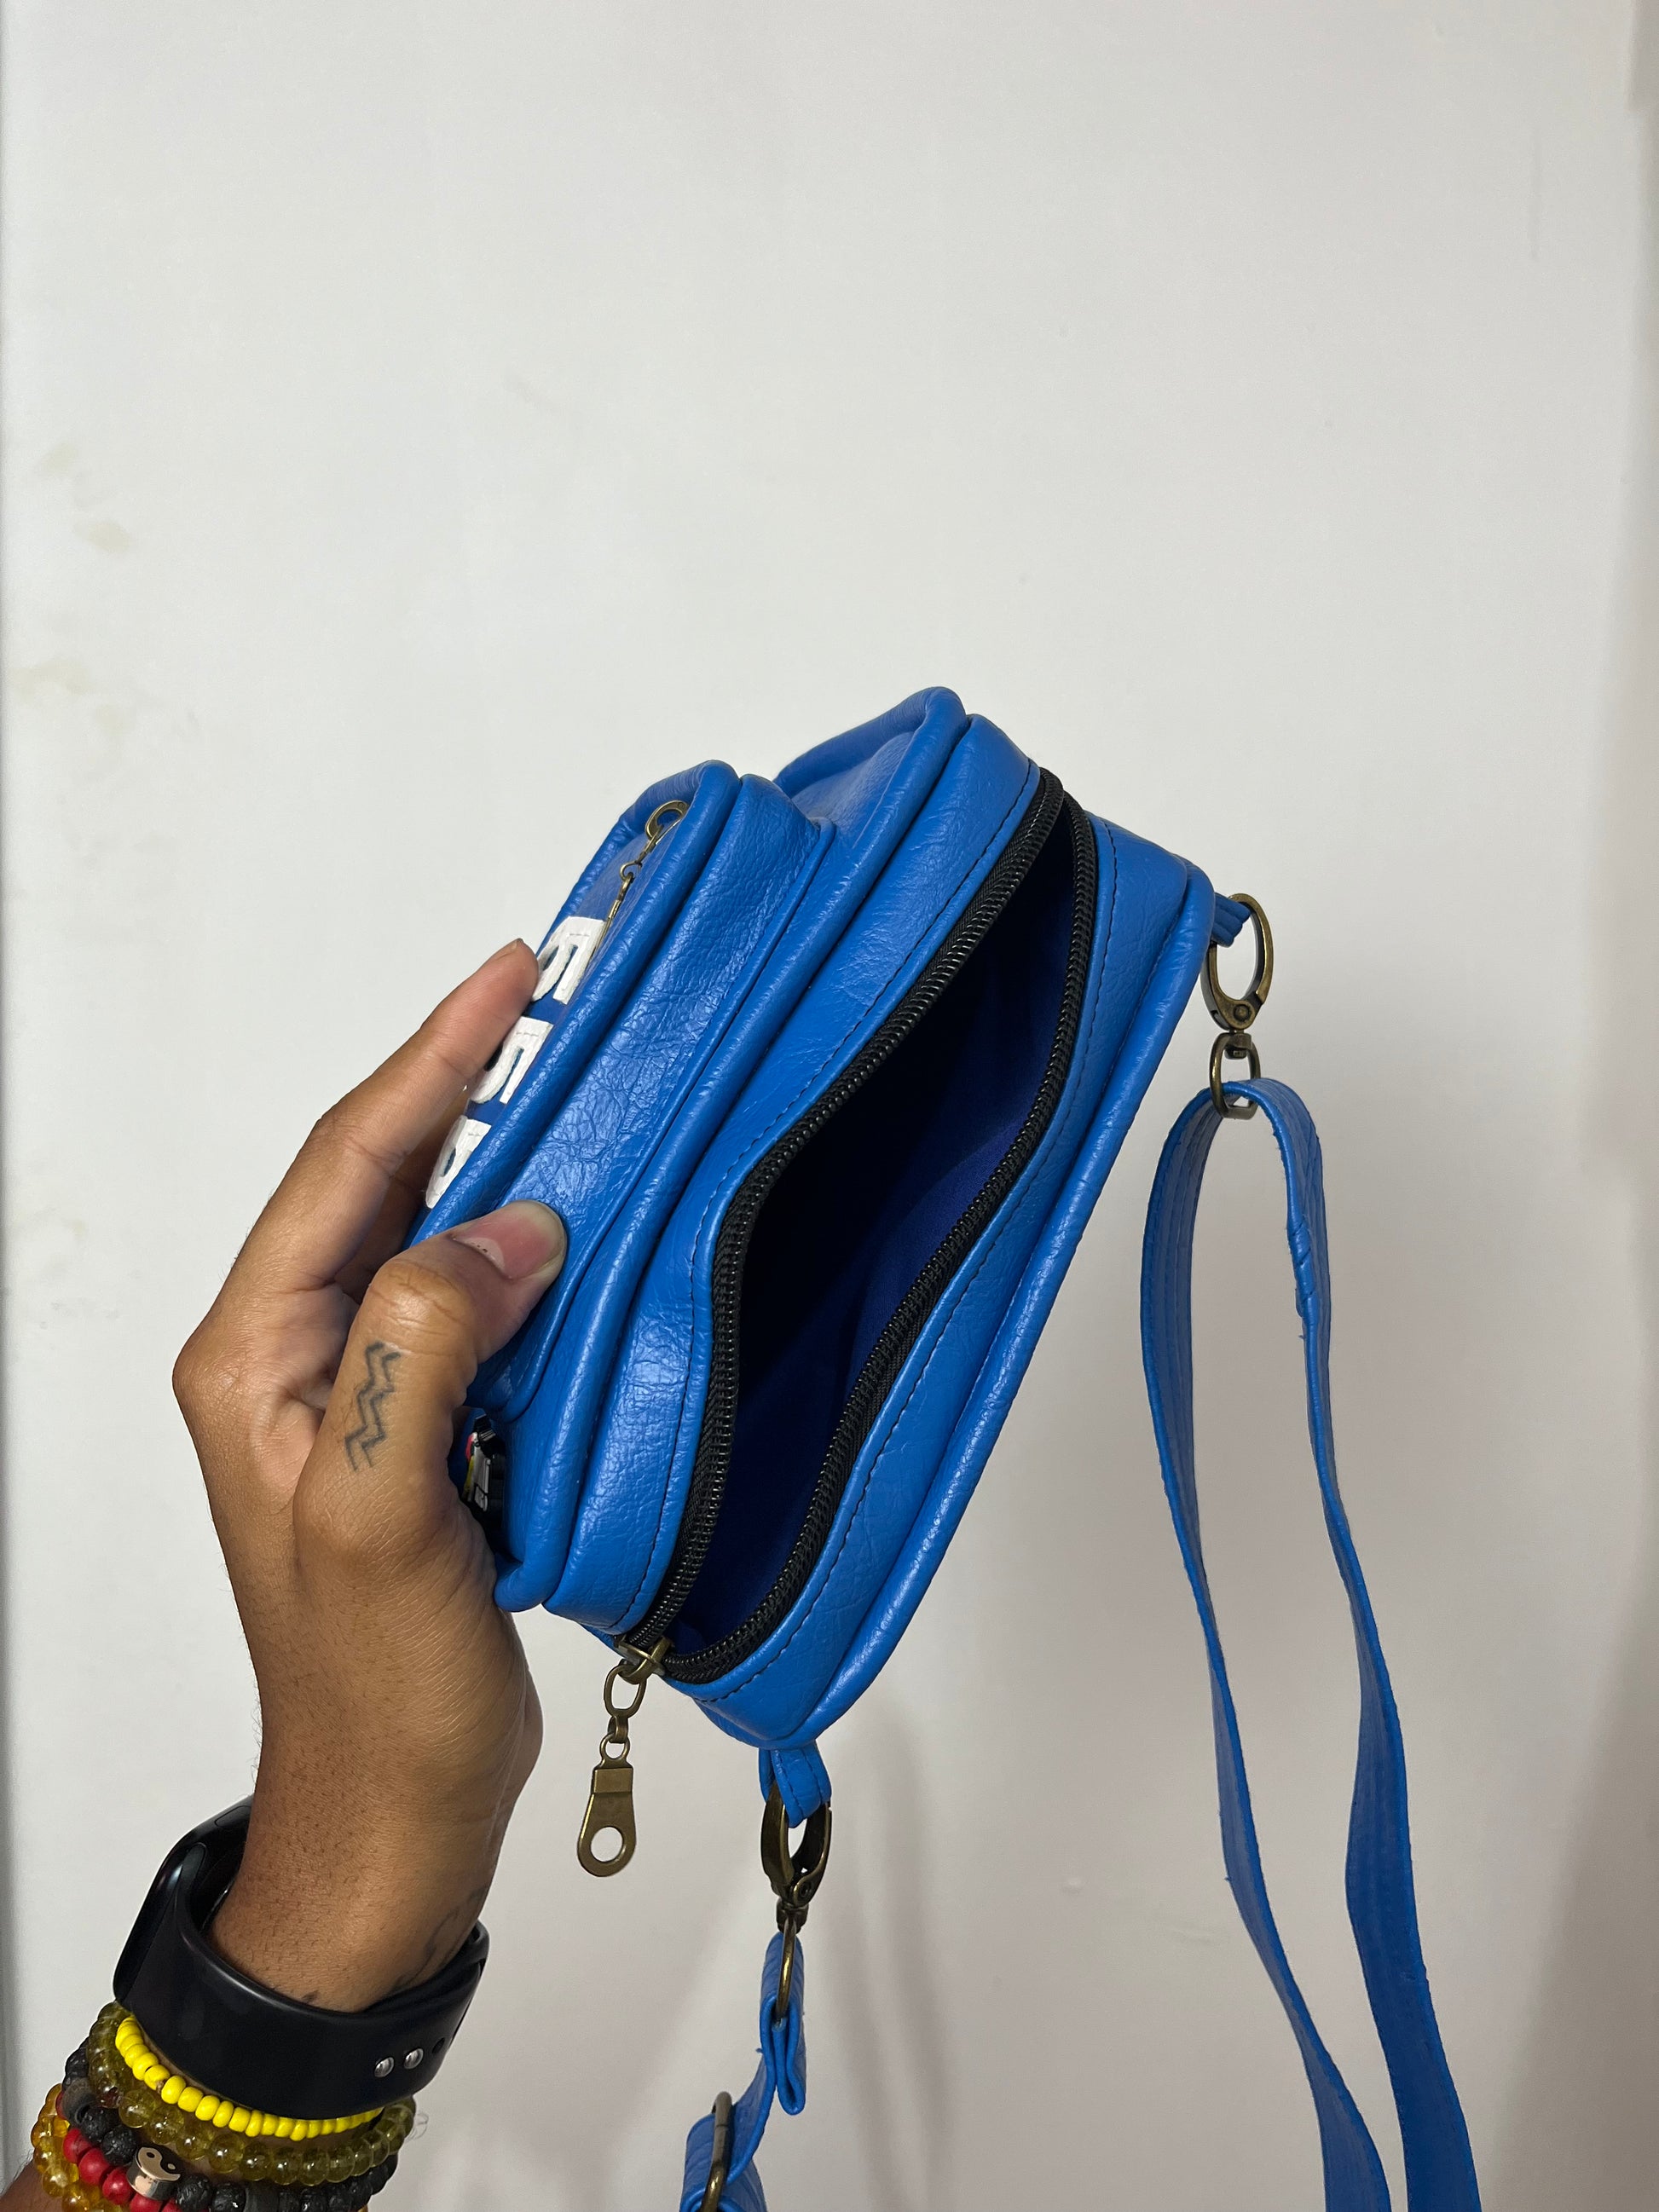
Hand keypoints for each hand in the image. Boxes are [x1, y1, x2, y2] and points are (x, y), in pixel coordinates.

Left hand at [172, 940, 562, 2010]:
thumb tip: (506, 1231)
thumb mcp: (379, 1516)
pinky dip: (534, 1245)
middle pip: (381, 1175)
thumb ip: (420, 1352)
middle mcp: (297, 1352)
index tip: (510, 980)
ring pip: (433, 1229)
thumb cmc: (373, 1691)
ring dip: (506, 1156)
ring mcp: (362, 1386)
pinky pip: (478, 1298)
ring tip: (585, 1080)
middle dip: (467, 1083)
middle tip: (560, 1003)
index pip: (346, 1165)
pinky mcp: (427, 1421)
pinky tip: (590, 1216)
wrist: (395, 1808)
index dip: (431, 1062)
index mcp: (255, 1355)